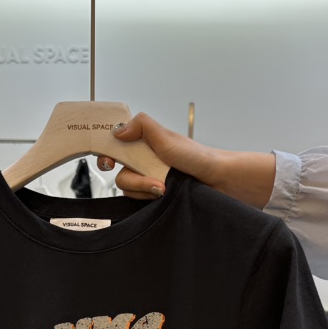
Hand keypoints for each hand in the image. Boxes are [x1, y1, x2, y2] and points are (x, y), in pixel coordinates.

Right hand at [97, 114, 276, 208]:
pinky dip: (149, 199)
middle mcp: (145, 161)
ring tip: (164, 188)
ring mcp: (150, 180)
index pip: (115, 145)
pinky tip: (162, 196)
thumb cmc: (199, 158)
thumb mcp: (167, 137)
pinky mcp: (155, 197)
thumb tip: (117, 131)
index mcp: (145, 143)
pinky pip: (139, 202)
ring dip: (144, 189)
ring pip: (128, 188)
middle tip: (152, 180)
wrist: (220, 182)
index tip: (108, 161)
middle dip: (134, 178)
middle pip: (119, 171)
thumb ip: (142, 126)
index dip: (107, 153)